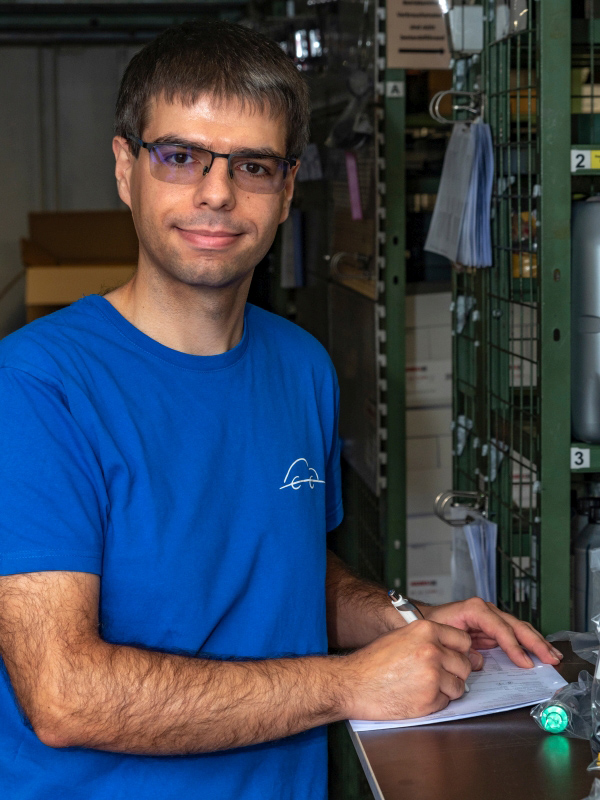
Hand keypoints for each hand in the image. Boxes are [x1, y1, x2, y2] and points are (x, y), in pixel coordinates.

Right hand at [340, 619, 474, 720]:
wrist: (353, 683)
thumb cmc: (373, 661)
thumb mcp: (401, 636)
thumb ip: (427, 639)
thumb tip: (449, 647)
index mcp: (425, 630)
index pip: (463, 640)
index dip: (459, 651)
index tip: (454, 657)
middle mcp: (432, 650)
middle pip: (464, 664)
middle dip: (454, 672)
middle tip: (439, 675)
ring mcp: (432, 676)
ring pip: (458, 686)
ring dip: (446, 689)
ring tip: (424, 686)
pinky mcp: (428, 700)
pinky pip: (445, 702)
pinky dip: (435, 702)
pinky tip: (416, 696)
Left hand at [419, 597, 562, 668]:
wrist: (423, 620)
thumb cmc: (432, 625)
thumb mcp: (445, 635)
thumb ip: (462, 648)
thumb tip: (480, 662)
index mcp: (475, 609)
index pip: (501, 628)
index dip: (514, 646)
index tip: (526, 663)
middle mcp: (487, 610)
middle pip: (516, 626)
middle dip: (535, 643)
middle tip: (550, 658)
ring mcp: (492, 618)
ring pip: (520, 629)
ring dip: (538, 642)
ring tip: (553, 655)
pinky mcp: (493, 627)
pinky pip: (515, 634)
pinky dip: (529, 644)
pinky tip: (540, 652)